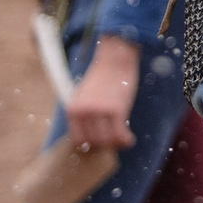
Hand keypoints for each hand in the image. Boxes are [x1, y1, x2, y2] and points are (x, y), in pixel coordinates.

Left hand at [65, 35, 140, 152]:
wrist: (115, 59)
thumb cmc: (103, 77)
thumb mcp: (84, 96)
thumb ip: (84, 114)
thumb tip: (91, 136)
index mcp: (72, 109)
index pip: (78, 139)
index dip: (91, 143)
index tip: (101, 141)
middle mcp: (83, 112)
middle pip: (94, 141)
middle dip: (105, 143)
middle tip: (115, 139)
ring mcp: (99, 111)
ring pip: (106, 141)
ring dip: (116, 143)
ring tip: (123, 139)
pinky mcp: (116, 109)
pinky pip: (119, 135)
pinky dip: (125, 140)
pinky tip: (129, 139)